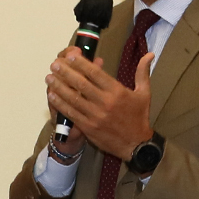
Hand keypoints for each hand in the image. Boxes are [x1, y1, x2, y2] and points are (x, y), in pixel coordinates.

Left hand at [44, 47, 155, 162]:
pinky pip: (72, 113)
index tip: (71, 56)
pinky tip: (52, 95)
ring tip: (49, 77)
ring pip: (74, 99)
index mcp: (117, 92)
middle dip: (66, 73)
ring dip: (59, 87)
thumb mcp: (144, 93)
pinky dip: (61, 104)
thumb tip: (150, 54)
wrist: (136, 144)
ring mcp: (95, 116)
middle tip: (54, 64)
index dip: (82, 64)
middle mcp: (105, 103)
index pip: (96, 74)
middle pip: (82, 84)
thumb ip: (143, 72)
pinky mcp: (88, 127)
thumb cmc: (139, 117)